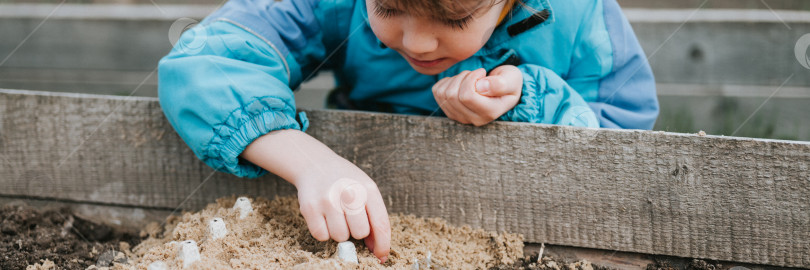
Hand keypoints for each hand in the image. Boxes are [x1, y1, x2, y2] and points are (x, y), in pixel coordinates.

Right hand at [241, 130, 390, 262]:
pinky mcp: (310, 207)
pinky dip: (323, 232)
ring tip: (336, 215)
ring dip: (339, 232)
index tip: (381, 256)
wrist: (315, 164)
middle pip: (360, 233)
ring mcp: (328, 200)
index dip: (382, 245)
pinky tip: (324, 217)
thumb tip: (376, 249)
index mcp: (367, 189)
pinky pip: (321, 236)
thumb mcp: (365, 190)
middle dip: (356, 231)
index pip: (381, 225)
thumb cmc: (346, 181)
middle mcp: (349, 193)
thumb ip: (374, 217)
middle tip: (350, 219)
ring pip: (340, 237)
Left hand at [432, 66, 521, 125]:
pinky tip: (461, 82)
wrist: (503, 89)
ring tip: (470, 79)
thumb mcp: (511, 79)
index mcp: (489, 113)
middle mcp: (473, 120)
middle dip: (463, 77)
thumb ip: (500, 83)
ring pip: (443, 93)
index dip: (471, 78)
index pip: (466, 96)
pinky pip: (437, 92)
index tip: (482, 72)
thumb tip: (480, 87)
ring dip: (456, 78)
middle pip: (452, 95)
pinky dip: (447, 81)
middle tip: (476, 75)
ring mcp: (460, 117)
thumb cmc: (508, 82)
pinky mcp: (450, 111)